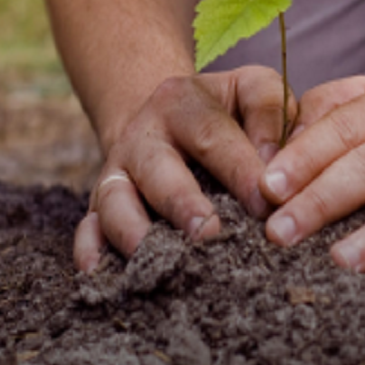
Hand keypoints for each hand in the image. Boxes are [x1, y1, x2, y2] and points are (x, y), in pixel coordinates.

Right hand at [74, 65, 295, 271]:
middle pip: (158, 170)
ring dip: (135, 232)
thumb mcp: (251, 90)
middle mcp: (143, 136)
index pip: (212, 135)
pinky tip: (101, 274)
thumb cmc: (226, 112)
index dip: (239, 170)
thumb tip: (276, 169)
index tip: (265, 205)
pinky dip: (90, 250)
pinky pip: (87, 228)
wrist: (166, 116)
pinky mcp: (99, 205)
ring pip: (114, 201)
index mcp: (182, 102)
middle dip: (183, 204)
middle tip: (210, 235)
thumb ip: (270, 114)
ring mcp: (116, 172)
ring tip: (162, 262)